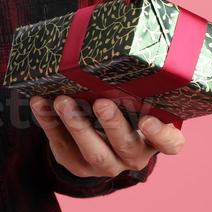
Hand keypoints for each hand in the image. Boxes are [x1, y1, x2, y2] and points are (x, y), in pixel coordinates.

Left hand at [30, 95, 184, 178]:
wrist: (97, 137)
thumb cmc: (123, 107)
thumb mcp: (134, 98)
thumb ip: (132, 84)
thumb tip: (113, 46)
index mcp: (155, 138)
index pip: (170, 143)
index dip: (161, 134)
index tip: (148, 120)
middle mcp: (134, 155)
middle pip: (126, 146)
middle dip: (112, 124)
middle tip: (100, 103)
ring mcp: (106, 164)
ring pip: (93, 153)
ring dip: (77, 126)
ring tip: (63, 102)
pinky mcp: (78, 165)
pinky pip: (62, 147)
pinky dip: (49, 123)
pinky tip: (41, 104)